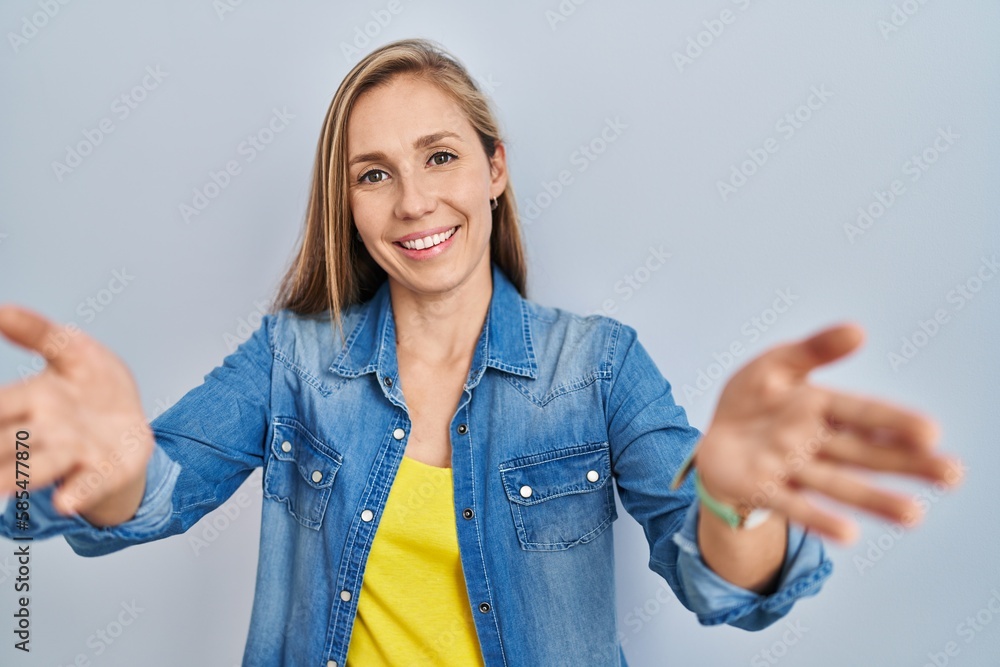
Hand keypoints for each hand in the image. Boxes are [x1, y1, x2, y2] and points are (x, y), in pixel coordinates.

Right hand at [0, 304, 153, 524]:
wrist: (132, 422)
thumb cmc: (94, 386)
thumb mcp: (74, 350)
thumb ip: (40, 333)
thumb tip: (2, 310)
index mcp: (32, 400)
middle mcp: (46, 431)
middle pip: (10, 441)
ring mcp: (74, 454)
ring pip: (40, 465)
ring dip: (17, 476)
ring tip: (0, 486)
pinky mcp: (104, 471)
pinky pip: (88, 485)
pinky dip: (77, 493)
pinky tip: (66, 502)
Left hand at [694, 323, 962, 543]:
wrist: (713, 439)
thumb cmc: (752, 400)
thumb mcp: (776, 365)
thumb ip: (814, 350)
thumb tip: (859, 330)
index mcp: (818, 408)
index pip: (862, 413)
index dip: (893, 422)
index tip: (931, 433)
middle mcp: (812, 442)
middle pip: (864, 454)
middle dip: (906, 465)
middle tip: (952, 474)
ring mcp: (789, 469)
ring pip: (837, 484)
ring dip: (874, 500)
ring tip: (914, 515)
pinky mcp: (761, 489)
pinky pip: (791, 505)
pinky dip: (817, 519)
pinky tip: (848, 535)